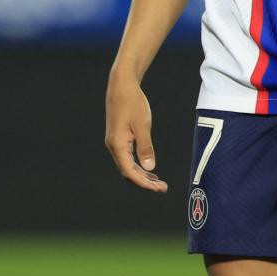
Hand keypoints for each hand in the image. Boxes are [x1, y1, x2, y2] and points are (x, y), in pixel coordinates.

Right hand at [105, 73, 167, 192]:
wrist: (121, 86)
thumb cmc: (133, 103)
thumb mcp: (142, 124)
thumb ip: (145, 147)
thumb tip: (149, 168)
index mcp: (118, 145)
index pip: (130, 172)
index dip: (144, 183)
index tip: (158, 189)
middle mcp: (114, 146)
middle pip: (128, 172)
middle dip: (145, 182)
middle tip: (162, 188)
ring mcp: (115, 143)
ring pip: (128, 166)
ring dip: (142, 175)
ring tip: (158, 183)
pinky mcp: (118, 138)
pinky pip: (127, 158)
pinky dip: (138, 166)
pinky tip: (149, 169)